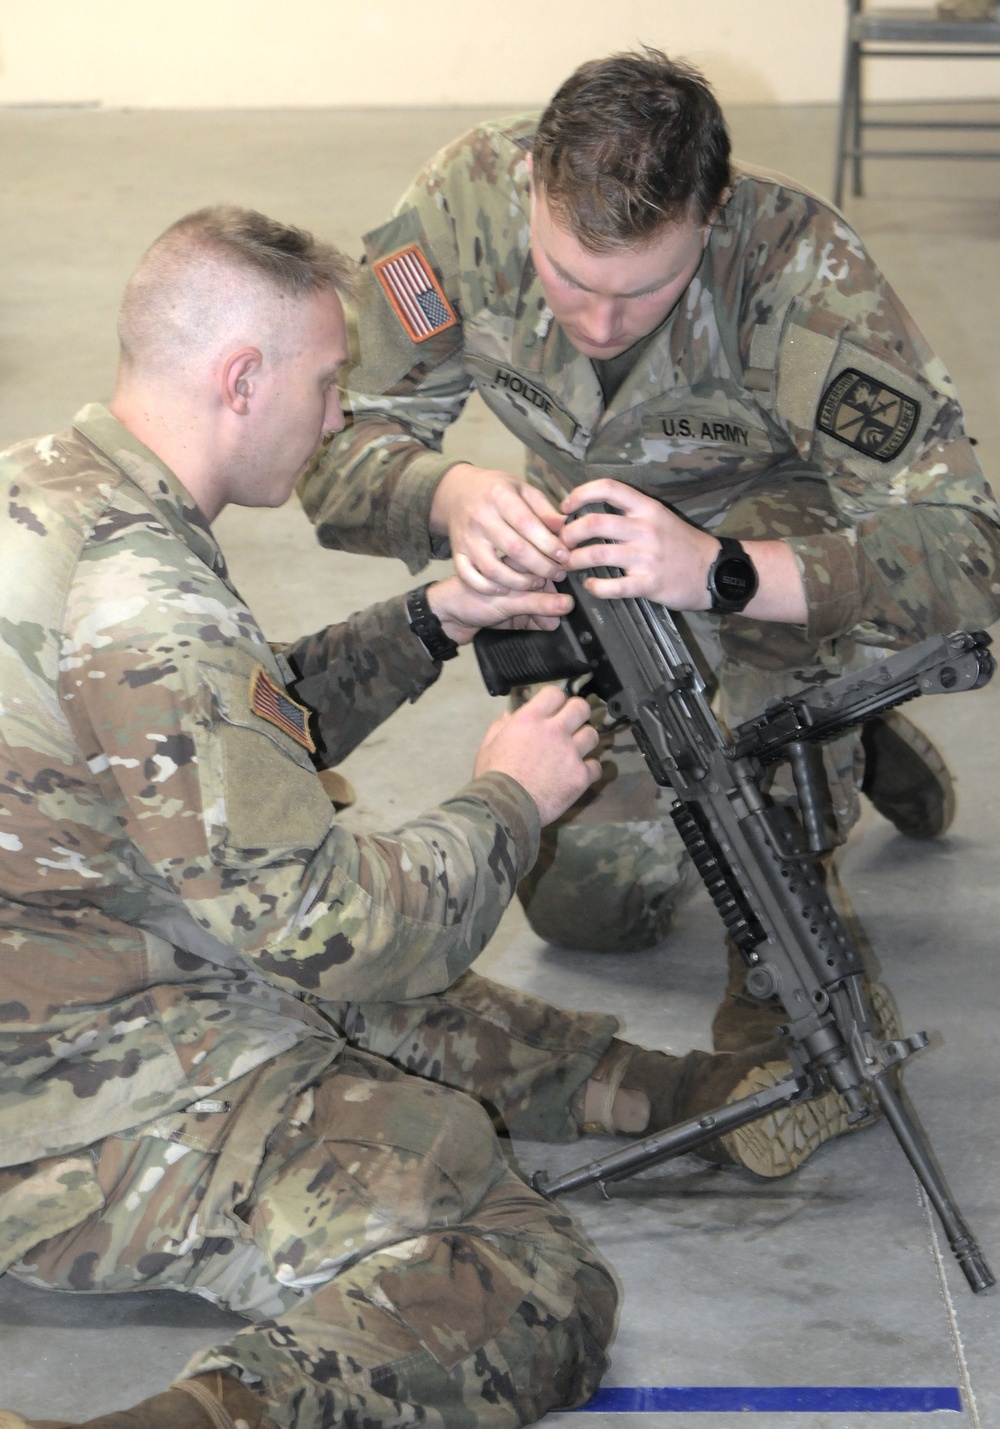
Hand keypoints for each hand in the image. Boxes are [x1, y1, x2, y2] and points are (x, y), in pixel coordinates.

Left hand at [427, 576, 572, 644]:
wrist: (442, 621)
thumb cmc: (466, 598)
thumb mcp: (506, 600)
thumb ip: (537, 603)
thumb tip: (567, 605)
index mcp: (515, 562)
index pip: (546, 564)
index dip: (561, 576)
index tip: (575, 588)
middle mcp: (517, 578)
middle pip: (548, 587)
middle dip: (557, 599)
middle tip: (566, 610)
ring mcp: (514, 597)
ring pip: (541, 604)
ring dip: (548, 613)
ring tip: (554, 623)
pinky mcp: (512, 615)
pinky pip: (532, 619)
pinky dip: (540, 624)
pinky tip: (546, 628)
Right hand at [431, 464, 568, 593]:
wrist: (458, 492)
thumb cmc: (498, 492)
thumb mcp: (523, 490)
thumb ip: (544, 510)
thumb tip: (566, 528)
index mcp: (499, 497)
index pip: (527, 524)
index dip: (548, 544)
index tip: (564, 556)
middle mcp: (480, 517)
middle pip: (514, 549)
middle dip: (541, 566)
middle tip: (558, 573)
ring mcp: (467, 538)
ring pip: (493, 569)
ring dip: (519, 582)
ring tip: (538, 583)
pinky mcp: (457, 553)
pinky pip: (469, 577)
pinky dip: (487, 587)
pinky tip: (505, 589)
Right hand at [473, 685, 600, 824]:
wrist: (505, 807)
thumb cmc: (492, 776)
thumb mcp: (488, 745)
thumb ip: (500, 726)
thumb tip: (509, 714)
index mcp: (531, 719)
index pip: (555, 693)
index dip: (556, 700)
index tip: (554, 709)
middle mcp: (555, 730)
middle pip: (581, 708)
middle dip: (578, 713)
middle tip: (572, 724)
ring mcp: (571, 753)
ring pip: (593, 735)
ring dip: (585, 740)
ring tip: (576, 749)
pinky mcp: (581, 776)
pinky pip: (596, 766)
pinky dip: (589, 769)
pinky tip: (579, 773)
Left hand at [560, 478, 717, 607]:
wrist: (713, 571)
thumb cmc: (682, 544)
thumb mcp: (659, 517)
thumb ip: (629, 514)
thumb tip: (589, 513)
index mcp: (646, 508)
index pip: (608, 488)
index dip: (580, 494)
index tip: (565, 508)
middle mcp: (645, 528)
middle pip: (593, 523)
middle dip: (568, 534)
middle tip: (562, 543)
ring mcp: (646, 557)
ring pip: (596, 554)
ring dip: (574, 561)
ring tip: (569, 565)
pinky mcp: (648, 583)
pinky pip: (612, 587)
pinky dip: (594, 587)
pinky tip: (590, 586)